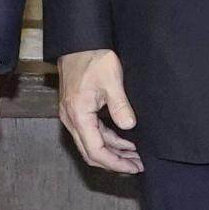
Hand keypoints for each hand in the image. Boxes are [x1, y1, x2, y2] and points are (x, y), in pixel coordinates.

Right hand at [59, 49, 140, 173]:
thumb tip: (129, 126)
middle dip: (115, 162)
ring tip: (135, 156)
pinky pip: (92, 132)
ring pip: (91, 144)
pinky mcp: (77, 111)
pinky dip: (108, 139)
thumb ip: (120, 106)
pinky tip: (125, 140)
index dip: (115, 163)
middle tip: (137, 166)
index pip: (96, 151)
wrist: (78, 42)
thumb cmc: (93, 57)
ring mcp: (72, 116)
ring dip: (113, 151)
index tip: (133, 167)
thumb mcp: (112, 80)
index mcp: (78, 115)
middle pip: (91, 153)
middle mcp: (71, 119)